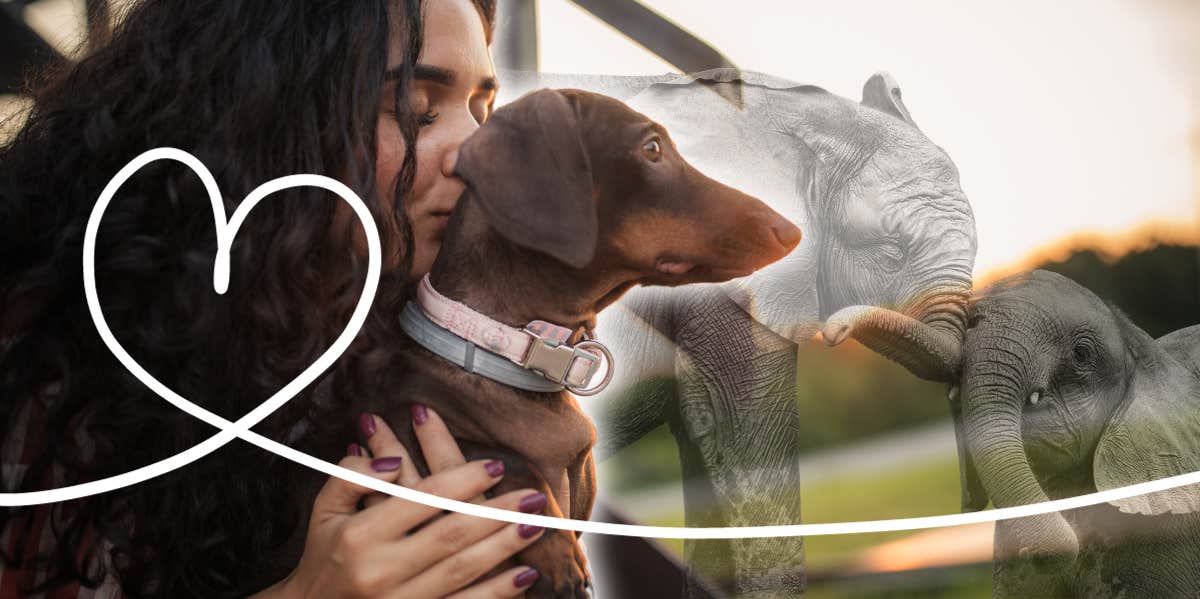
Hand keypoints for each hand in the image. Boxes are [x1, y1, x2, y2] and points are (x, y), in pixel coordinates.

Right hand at [253, 406, 546, 598]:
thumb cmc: (324, 555)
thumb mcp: (324, 509)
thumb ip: (353, 476)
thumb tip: (393, 458)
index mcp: (362, 535)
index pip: (423, 500)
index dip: (462, 480)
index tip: (494, 465)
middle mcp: (382, 569)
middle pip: (451, 535)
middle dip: (497, 513)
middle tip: (532, 495)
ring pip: (462, 571)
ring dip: (504, 548)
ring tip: (535, 526)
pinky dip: (496, 592)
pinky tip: (524, 576)